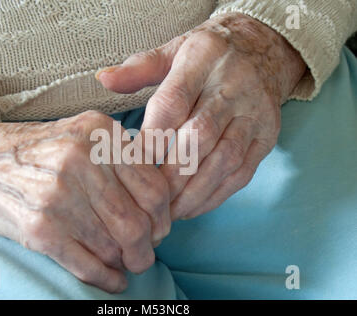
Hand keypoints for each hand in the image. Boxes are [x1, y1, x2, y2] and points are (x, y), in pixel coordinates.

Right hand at [0, 111, 170, 291]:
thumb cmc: (42, 151)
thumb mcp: (85, 134)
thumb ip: (124, 156)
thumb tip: (161, 203)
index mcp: (100, 133)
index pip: (153, 188)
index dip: (164, 217)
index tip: (160, 228)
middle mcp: (80, 160)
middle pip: (136, 223)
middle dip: (147, 248)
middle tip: (144, 253)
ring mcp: (58, 195)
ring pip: (113, 247)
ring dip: (125, 263)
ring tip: (125, 262)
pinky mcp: (39, 228)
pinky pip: (87, 265)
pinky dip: (106, 279)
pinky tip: (113, 280)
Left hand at [97, 13, 305, 219]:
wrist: (263, 50)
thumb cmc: (208, 56)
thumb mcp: (174, 49)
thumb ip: (139, 67)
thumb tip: (103, 79)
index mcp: (203, 59)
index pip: (172, 103)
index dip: (150, 139)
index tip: (130, 166)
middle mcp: (233, 87)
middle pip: (200, 136)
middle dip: (171, 175)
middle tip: (148, 200)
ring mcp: (254, 114)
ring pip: (225, 159)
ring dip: (194, 192)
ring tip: (169, 212)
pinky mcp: (267, 137)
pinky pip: (243, 173)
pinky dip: (217, 196)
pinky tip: (194, 206)